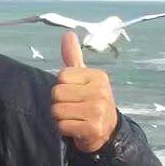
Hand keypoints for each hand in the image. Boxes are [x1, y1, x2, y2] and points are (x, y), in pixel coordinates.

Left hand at [52, 32, 117, 153]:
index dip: (63, 86)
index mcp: (98, 76)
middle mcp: (100, 91)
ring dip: (60, 117)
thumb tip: (68, 34)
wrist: (107, 131)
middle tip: (73, 107)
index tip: (75, 93)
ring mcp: (98, 110)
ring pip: (57, 110)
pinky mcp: (93, 128)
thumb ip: (73, 57)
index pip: (61, 76)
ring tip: (74, 117)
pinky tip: (76, 128)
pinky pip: (62, 126)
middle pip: (57, 93)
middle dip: (59, 102)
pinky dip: (64, 129)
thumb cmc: (91, 101)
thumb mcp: (84, 78)